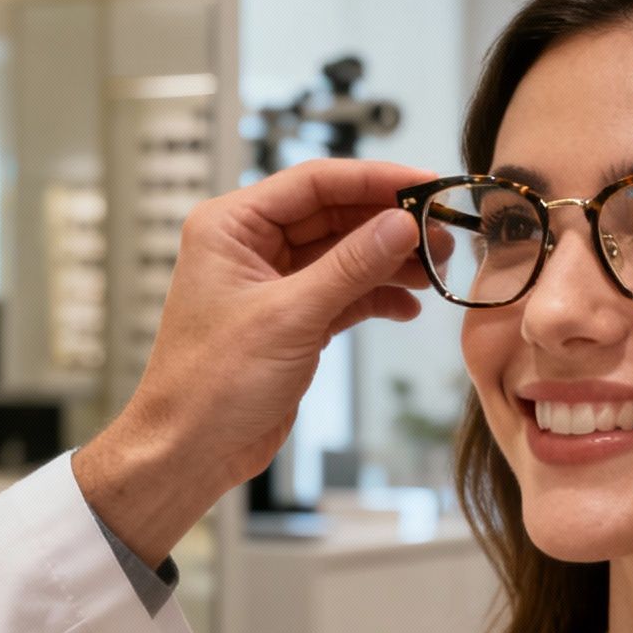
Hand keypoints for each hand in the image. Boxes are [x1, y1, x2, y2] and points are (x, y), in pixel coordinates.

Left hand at [74, 160, 434, 566]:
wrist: (189, 452)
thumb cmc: (210, 384)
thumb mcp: (290, 317)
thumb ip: (351, 267)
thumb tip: (401, 224)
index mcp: (231, 226)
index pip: (314, 183)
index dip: (375, 179)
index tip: (427, 185)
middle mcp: (250, 246)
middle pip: (335, 214)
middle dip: (390, 224)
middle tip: (442, 234)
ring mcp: (273, 283)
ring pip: (345, 254)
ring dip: (390, 261)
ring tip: (436, 270)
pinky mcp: (292, 319)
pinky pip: (344, 292)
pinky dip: (376, 296)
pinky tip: (408, 305)